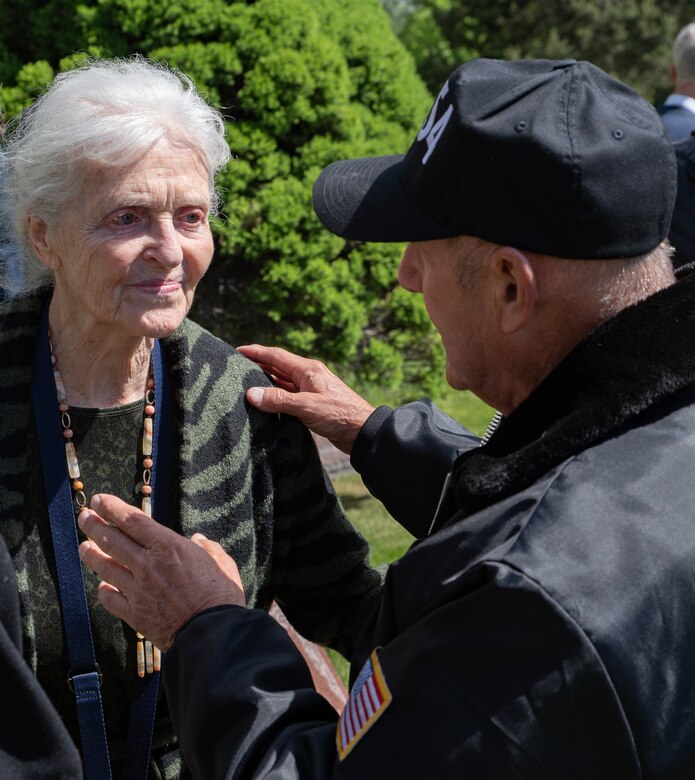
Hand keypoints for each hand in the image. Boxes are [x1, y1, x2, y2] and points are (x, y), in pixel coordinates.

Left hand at [78, 494, 244, 651]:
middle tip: (84, 516)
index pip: (133, 521)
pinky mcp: (135, 614)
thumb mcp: (221, 561)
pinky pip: (111, 599)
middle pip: (113, 540)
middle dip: (94, 525)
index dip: (113, 508)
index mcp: (169, 547)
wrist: (211, 633)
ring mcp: (138, 590)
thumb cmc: (221, 595)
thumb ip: (208, 547)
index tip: (99, 500)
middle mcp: (148, 565)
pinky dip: (104, 590)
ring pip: (106, 568)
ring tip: (83, 546)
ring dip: (92, 555)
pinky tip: (101, 585)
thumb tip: (198, 540)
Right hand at [237, 344, 374, 454]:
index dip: (256, 352)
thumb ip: (279, 400)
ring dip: (266, 381)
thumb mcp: (307, 407)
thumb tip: (250, 394)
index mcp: (308, 370)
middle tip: (236, 367)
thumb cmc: (339, 415)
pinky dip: (276, 396)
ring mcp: (311, 390)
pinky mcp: (313, 404)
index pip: (276, 356)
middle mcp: (309, 376)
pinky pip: (289, 396)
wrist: (363, 432)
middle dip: (257, 365)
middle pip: (278, 367)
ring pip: (283, 382)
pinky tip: (266, 402)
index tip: (236, 351)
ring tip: (245, 383)